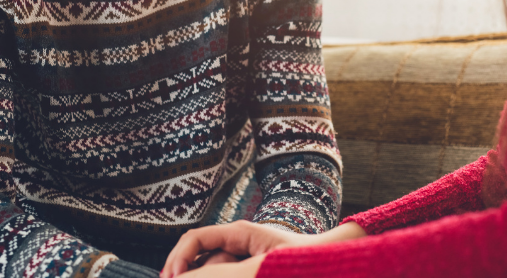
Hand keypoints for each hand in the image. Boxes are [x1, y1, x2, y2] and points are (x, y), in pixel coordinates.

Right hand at [162, 221, 367, 277]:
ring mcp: (241, 258)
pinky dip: (218, 276)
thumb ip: (223, 270)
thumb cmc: (302, 259)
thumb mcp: (260, 266)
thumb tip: (188, 275)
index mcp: (241, 232)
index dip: (178, 258)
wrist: (328, 264)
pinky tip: (216, 276)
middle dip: (188, 274)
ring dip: (207, 275)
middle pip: (200, 259)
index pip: (196, 238)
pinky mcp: (245, 269)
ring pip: (212, 271)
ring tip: (248, 275)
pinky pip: (225, 273)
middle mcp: (237, 243)